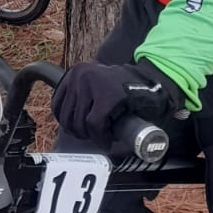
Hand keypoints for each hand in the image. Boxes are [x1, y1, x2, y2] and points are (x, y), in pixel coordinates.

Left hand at [52, 59, 184, 146]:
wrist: (154, 81)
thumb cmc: (127, 87)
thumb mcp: (97, 83)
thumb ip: (82, 94)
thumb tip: (66, 119)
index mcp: (76, 71)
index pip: (58, 102)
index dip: (66, 121)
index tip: (77, 129)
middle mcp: (81, 75)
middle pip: (67, 114)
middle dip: (78, 131)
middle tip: (92, 136)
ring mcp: (92, 85)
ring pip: (79, 122)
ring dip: (89, 136)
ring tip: (101, 137)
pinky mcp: (106, 98)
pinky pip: (94, 126)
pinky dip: (100, 138)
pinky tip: (107, 140)